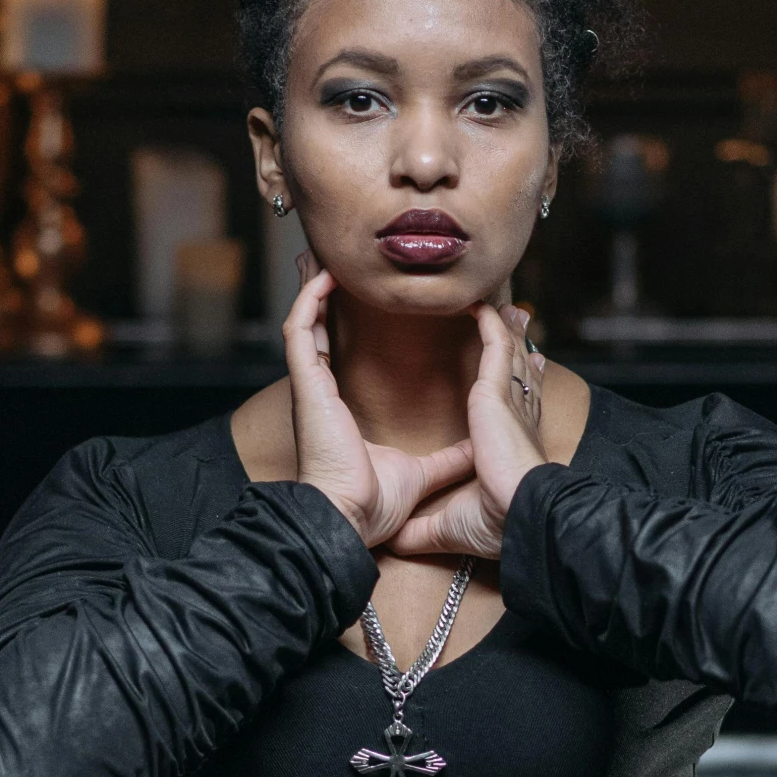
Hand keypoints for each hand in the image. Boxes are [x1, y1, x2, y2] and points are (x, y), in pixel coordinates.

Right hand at [283, 260, 473, 546]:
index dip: (348, 325)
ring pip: (304, 322)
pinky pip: (299, 330)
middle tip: (341, 265)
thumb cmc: (373, 505)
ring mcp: (311, 386)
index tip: (372, 302)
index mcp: (341, 409)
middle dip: (326, 297)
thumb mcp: (422, 472)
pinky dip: (308, 302)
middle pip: (318, 330)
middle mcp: (322, 393)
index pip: (339, 354)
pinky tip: (324, 279)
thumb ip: (448, 456)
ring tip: (328, 258)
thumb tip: (478, 444)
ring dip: (314, 289)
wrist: (351, 519)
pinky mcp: (307, 384)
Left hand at [388, 303, 547, 557]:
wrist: (518, 513)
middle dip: (516, 343)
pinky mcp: (498, 391)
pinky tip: (478, 305)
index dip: (519, 385)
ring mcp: (509, 401)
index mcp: (509, 444)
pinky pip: (496, 343)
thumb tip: (395, 539)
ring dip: (504, 326)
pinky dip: (490, 322)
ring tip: (498, 302)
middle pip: (518, 369)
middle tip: (514, 319)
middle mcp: (514, 417)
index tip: (523, 369)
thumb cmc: (498, 522)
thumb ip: (423, 527)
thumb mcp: (452, 525)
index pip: (516, 406)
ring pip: (509, 350)